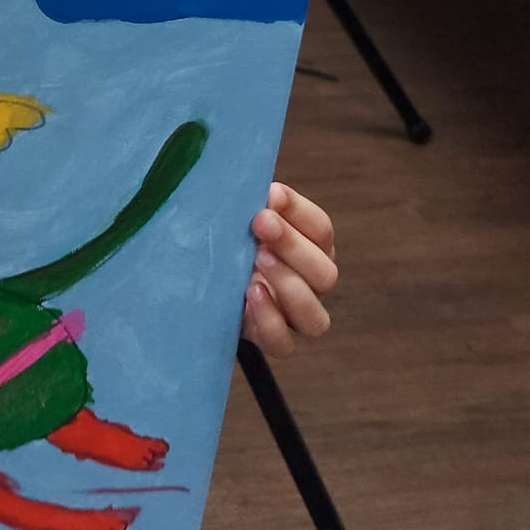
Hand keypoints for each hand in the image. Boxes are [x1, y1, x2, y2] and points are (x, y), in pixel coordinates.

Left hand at [241, 181, 336, 355]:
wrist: (204, 284)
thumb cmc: (228, 242)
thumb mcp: (240, 221)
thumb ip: (252, 206)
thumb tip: (254, 185)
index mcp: (311, 249)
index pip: (321, 230)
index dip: (298, 211)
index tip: (270, 193)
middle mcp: (311, 285)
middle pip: (326, 273)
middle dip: (293, 246)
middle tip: (261, 224)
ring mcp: (295, 318)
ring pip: (316, 317)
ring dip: (289, 286)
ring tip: (258, 260)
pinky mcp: (273, 341)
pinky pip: (284, 344)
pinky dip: (270, 319)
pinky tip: (250, 293)